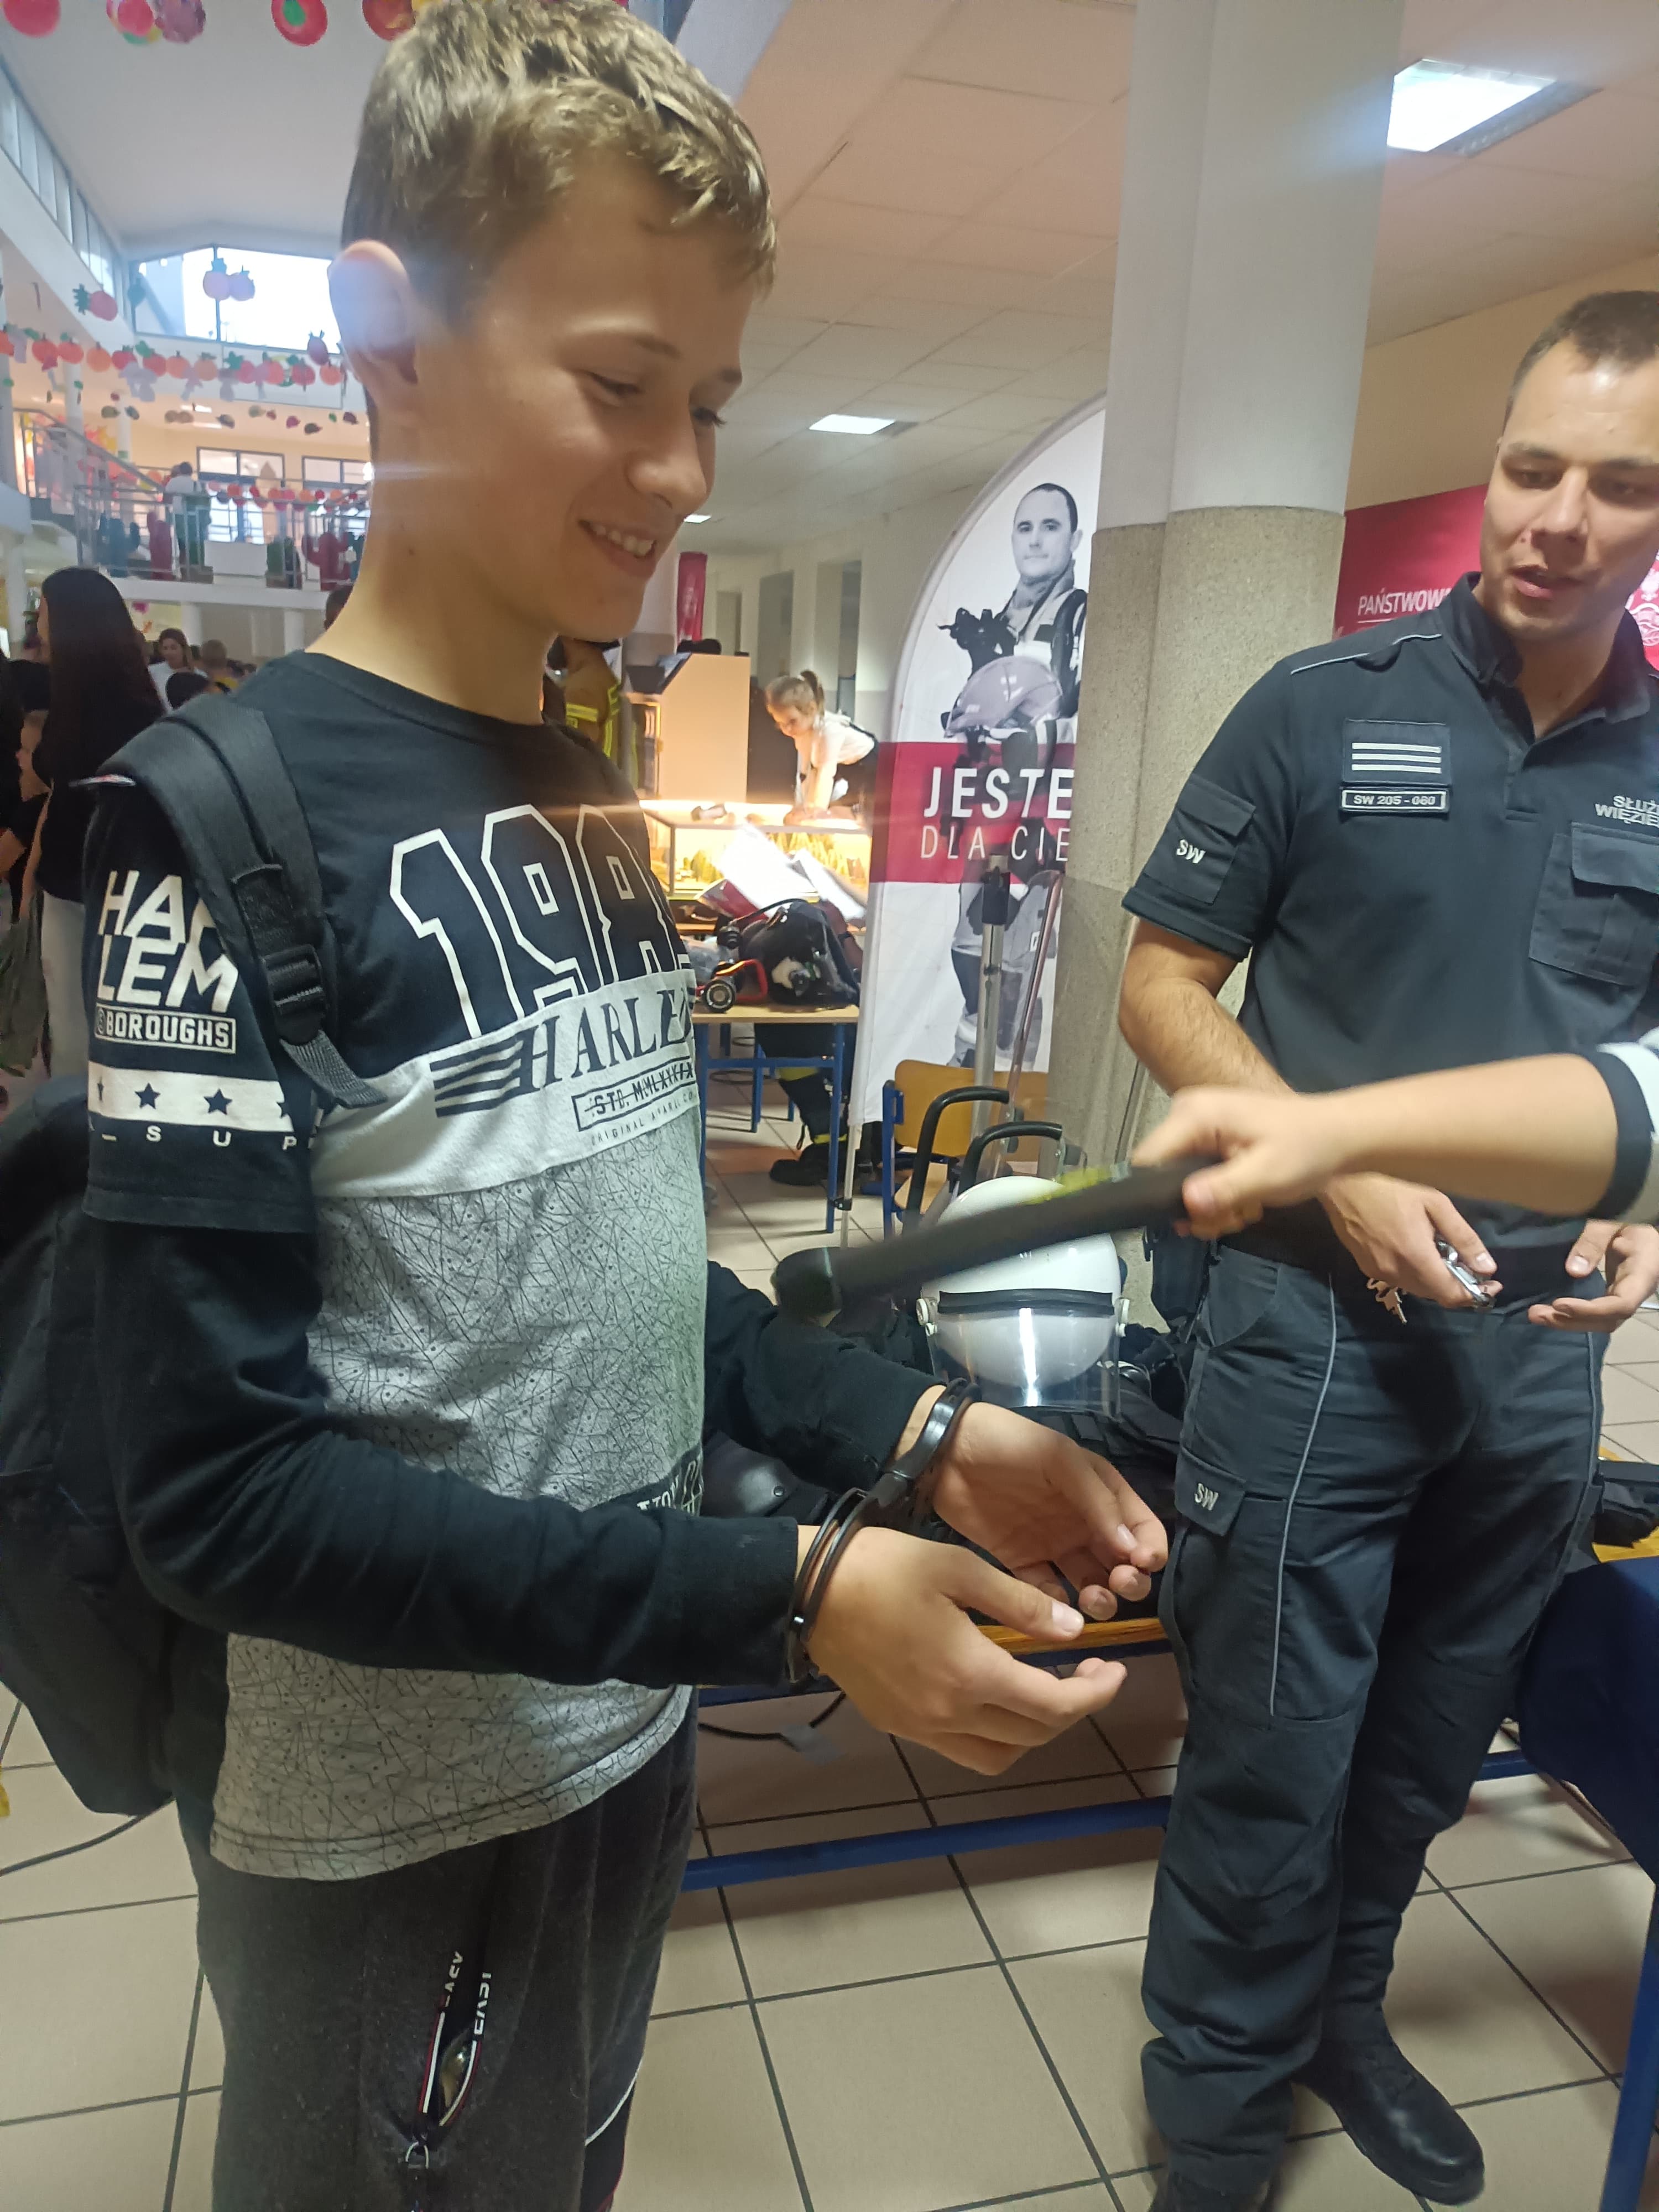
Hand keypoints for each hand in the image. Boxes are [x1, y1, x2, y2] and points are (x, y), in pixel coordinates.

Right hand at [802, 1523, 1128, 1773]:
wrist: (807, 1591)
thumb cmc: (885, 1567)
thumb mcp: (959, 1568)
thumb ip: (1021, 1605)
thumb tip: (1074, 1631)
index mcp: (971, 1673)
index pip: (1054, 1706)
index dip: (1096, 1694)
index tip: (1114, 1668)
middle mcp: (949, 1715)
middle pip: (1033, 1736)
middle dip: (1073, 1709)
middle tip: (1089, 1672)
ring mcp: (920, 1727)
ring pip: (998, 1755)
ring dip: (1033, 1731)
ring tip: (1045, 1689)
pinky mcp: (898, 1725)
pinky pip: (961, 1748)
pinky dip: (993, 1733)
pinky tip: (994, 1693)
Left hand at [924, 1399, 1165, 1618]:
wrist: (945, 1453)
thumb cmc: (1009, 1444)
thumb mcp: (1059, 1459)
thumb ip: (1097, 1500)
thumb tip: (1132, 1548)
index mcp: (1101, 1493)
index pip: (1142, 1526)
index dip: (1151, 1548)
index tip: (1143, 1563)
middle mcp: (1083, 1523)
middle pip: (1122, 1563)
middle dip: (1131, 1580)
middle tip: (1118, 1583)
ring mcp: (1053, 1545)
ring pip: (1091, 1584)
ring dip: (1101, 1599)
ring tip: (1092, 1600)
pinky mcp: (1022, 1563)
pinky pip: (1048, 1594)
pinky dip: (1059, 1607)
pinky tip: (1059, 1610)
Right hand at [1134, 1086, 1356, 1232]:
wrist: (1340, 1135)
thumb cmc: (1307, 1149)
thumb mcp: (1268, 1174)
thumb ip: (1224, 1189)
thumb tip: (1186, 1205)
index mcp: (1194, 1115)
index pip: (1148, 1160)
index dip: (1161, 1196)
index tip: (1198, 1218)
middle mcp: (1187, 1114)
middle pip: (1163, 1176)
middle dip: (1196, 1207)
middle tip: (1234, 1217)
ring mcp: (1198, 1126)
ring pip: (1180, 1183)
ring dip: (1212, 1207)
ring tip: (1246, 1209)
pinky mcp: (1209, 1139)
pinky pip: (1196, 1178)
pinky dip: (1219, 1197)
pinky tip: (1247, 1200)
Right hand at [1320, 1172, 1498, 1307]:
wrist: (1341, 1183)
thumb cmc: (1391, 1186)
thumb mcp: (1435, 1204)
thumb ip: (1463, 1238)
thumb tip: (1487, 1268)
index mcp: (1416, 1257)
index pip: (1451, 1295)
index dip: (1475, 1294)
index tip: (1491, 1284)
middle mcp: (1397, 1273)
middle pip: (1436, 1294)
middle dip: (1458, 1285)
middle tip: (1471, 1266)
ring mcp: (1379, 1272)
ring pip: (1418, 1288)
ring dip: (1436, 1279)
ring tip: (1444, 1255)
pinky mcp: (1366, 1267)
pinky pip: (1400, 1279)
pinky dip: (1416, 1273)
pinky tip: (1417, 1251)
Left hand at [1529, 1221, 1658, 1332]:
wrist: (1641, 1220)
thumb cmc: (1630, 1215)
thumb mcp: (1613, 1219)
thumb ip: (1595, 1240)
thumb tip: (1573, 1270)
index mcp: (1644, 1273)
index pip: (1621, 1305)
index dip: (1591, 1311)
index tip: (1559, 1304)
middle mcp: (1637, 1290)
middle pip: (1609, 1319)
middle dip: (1573, 1321)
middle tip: (1536, 1314)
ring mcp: (1626, 1293)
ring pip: (1601, 1320)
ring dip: (1569, 1321)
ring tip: (1537, 1315)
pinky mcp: (1614, 1291)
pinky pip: (1596, 1311)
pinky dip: (1573, 1314)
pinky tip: (1551, 1311)